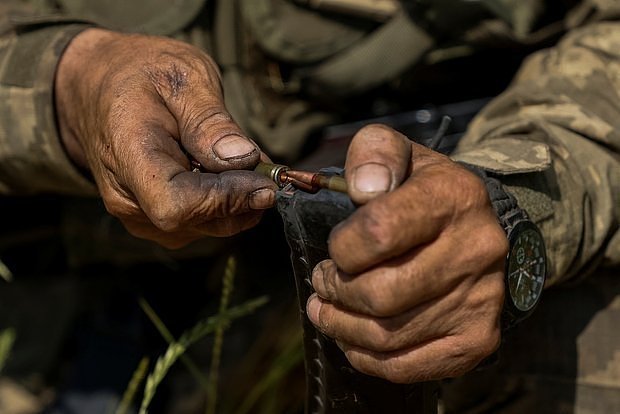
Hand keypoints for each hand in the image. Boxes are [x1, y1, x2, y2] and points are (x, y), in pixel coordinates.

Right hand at [55, 28, 275, 247]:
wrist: (97, 86)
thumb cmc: (139, 74)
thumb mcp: (181, 76)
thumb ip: (209, 120)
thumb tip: (242, 158)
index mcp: (127, 155)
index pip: (176, 205)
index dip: (226, 199)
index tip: (264, 181)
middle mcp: (128, 199)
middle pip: (199, 220)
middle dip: (243, 198)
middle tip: (266, 165)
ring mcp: (140, 215)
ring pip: (207, 227)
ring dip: (238, 200)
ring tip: (241, 160)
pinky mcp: (154, 221)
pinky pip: (202, 223)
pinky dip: (226, 202)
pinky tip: (225, 172)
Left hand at [306, 124, 507, 382]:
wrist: (482, 229)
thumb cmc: (424, 192)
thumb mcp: (400, 154)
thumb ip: (373, 154)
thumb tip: (362, 188)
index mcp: (453, 197)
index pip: (379, 233)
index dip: (342, 248)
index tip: (336, 248)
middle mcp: (476, 250)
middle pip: (381, 294)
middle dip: (335, 291)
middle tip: (323, 282)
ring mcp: (481, 301)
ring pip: (388, 335)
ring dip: (341, 327)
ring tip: (326, 310)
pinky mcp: (477, 340)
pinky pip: (408, 367)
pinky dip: (367, 359)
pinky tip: (353, 339)